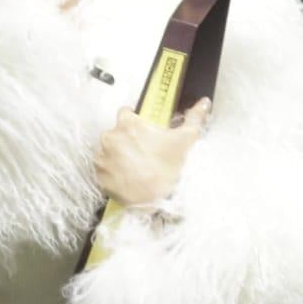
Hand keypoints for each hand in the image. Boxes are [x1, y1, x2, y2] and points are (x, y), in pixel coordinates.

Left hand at [93, 98, 212, 209]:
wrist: (155, 202)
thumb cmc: (169, 168)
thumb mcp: (185, 141)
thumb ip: (194, 117)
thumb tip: (205, 101)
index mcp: (127, 124)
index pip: (125, 113)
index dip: (134, 120)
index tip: (142, 131)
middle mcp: (109, 137)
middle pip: (115, 133)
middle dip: (126, 140)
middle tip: (142, 153)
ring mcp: (101, 157)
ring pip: (107, 150)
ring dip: (117, 155)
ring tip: (134, 167)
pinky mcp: (97, 175)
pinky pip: (102, 168)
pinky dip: (111, 171)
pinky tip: (126, 177)